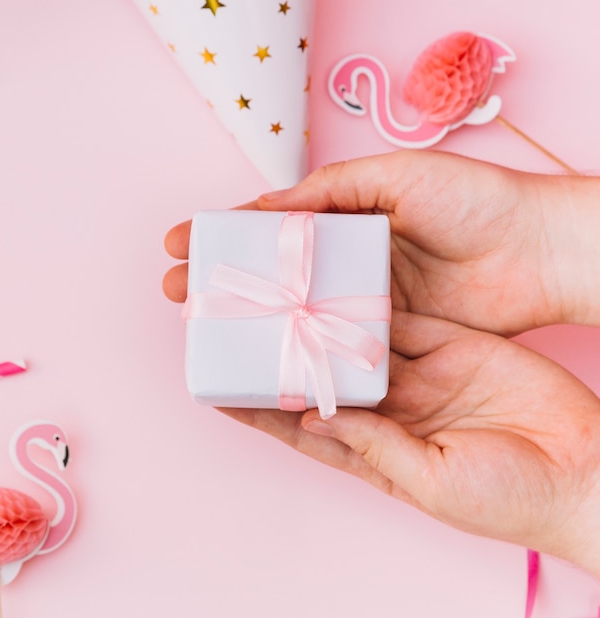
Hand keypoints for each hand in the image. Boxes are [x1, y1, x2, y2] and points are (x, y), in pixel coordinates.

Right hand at [165, 150, 599, 334]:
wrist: (533, 251)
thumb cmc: (470, 200)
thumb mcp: (393, 176)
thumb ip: (331, 189)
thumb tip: (268, 205)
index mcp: (346, 221)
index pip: (271, 230)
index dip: (224, 236)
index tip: (180, 242)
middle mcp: (348, 264)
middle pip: (273, 276)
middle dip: (222, 282)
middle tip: (176, 290)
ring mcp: (364, 303)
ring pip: (295, 313)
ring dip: (249, 321)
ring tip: (202, 324)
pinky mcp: (385, 338)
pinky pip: (331, 343)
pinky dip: (297, 350)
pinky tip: (261, 357)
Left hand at [216, 311, 599, 576]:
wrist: (582, 467)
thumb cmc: (508, 498)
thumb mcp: (434, 481)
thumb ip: (376, 446)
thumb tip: (315, 416)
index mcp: (373, 449)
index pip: (299, 426)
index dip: (257, 410)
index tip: (217, 391)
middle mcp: (385, 407)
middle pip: (318, 375)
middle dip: (280, 353)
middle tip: (239, 325)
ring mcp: (414, 373)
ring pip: (351, 339)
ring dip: (318, 319)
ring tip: (279, 293)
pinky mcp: (444, 344)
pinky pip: (396, 318)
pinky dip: (366, 301)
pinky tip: (337, 281)